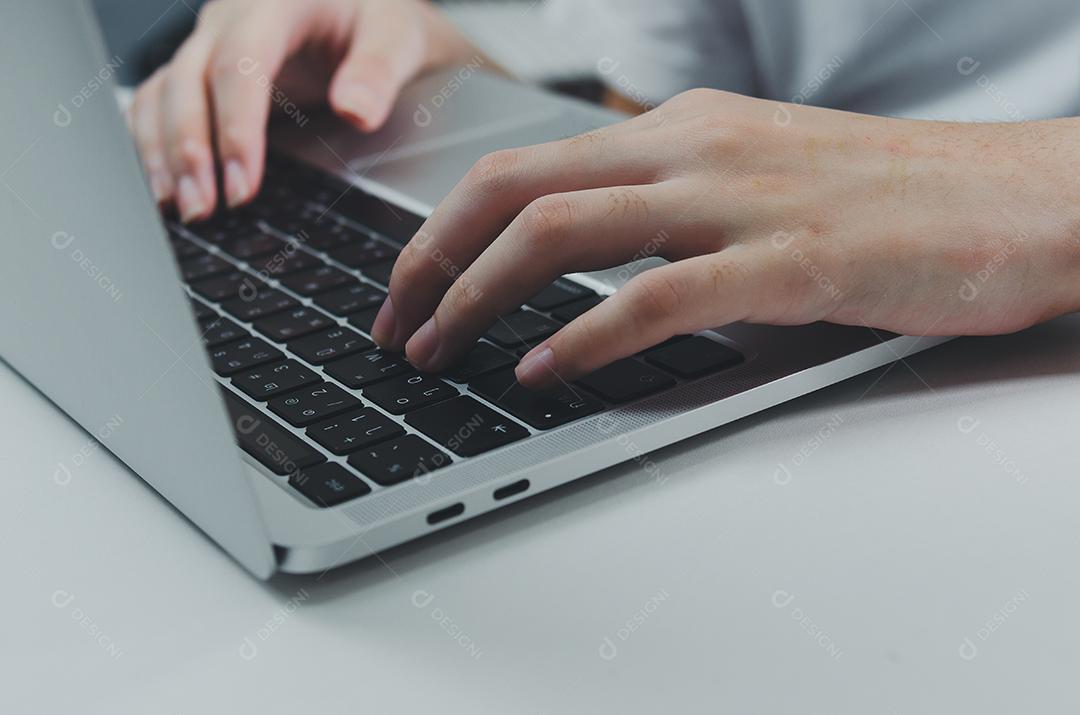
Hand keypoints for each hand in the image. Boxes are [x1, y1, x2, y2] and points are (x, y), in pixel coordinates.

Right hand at [129, 0, 479, 219]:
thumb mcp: (397, 35)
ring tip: (179, 206)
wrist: (364, 7)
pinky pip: (159, 101)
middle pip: (188, 80)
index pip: (240, 65)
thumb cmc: (377, 17)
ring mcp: (210, 43)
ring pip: (162, 93)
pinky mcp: (203, 69)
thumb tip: (356, 112)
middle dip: (190, 150)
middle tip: (202, 208)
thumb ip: (379, 70)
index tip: (243, 184)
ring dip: (162, 152)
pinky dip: (154, 143)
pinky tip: (164, 186)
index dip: (236, 127)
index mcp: (275, 3)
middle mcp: (230, 19)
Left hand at [373, 88, 1079, 386]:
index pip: (523, 166)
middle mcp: (693, 150)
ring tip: (439, 352)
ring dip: (480, 297)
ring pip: (564, 233)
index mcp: (679, 131)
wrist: (1021, 199)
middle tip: (395, 327)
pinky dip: (586, 336)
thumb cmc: (888, 201)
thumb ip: (670, 215)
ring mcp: (739, 201)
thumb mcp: (755, 185)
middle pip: (515, 189)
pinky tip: (544, 370)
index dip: (444, 228)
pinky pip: (657, 296)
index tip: (408, 286)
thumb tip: (587, 272)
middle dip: (430, 261)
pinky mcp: (789, 263)